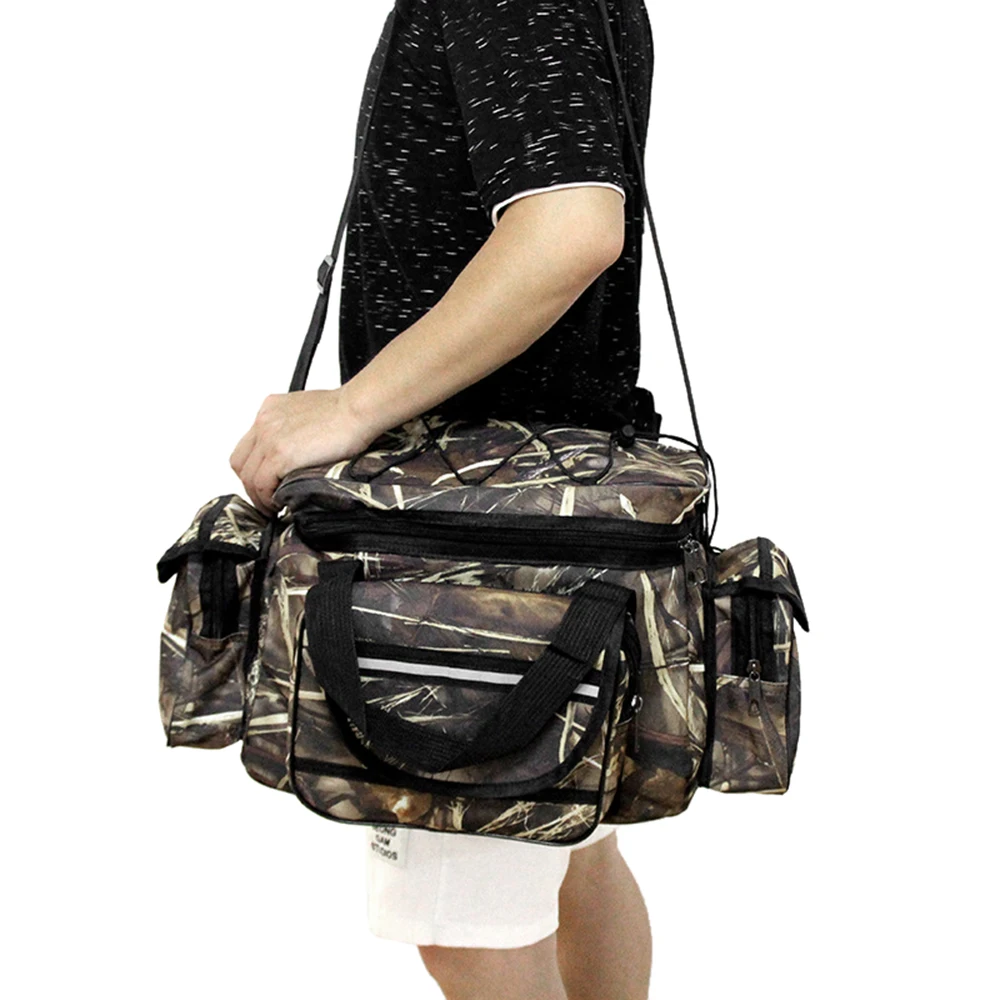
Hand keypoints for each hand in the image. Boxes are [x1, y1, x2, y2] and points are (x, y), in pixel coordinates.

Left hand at [229, 388, 375, 514]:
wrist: (357, 410)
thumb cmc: (345, 412)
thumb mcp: (309, 412)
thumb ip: (295, 429)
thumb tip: (297, 451)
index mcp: (270, 409)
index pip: (247, 446)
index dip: (253, 469)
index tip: (265, 482)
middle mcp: (264, 422)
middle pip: (241, 463)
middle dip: (251, 485)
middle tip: (266, 499)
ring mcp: (269, 438)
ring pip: (248, 477)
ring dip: (259, 496)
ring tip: (273, 507)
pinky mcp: (280, 454)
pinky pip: (261, 485)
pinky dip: (268, 498)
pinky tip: (280, 503)